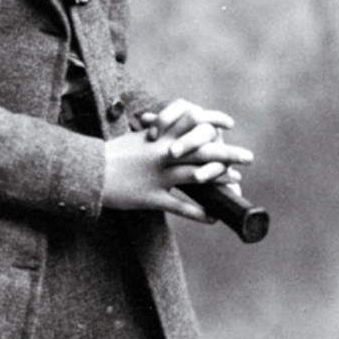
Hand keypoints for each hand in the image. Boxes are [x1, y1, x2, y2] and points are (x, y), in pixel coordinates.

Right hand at [103, 99, 252, 219]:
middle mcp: (162, 155)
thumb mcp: (133, 140)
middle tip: (249, 156)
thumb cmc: (109, 156)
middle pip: (201, 151)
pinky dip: (198, 212)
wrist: (89, 172)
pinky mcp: (152, 197)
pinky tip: (213, 217)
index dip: (211, 121)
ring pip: (196, 176)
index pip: (189, 123)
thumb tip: (162, 131)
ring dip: (220, 179)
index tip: (228, 124)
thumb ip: (152, 137)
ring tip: (237, 182)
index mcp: (158, 138)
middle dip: (228, 153)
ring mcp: (159, 176)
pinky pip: (180, 206)